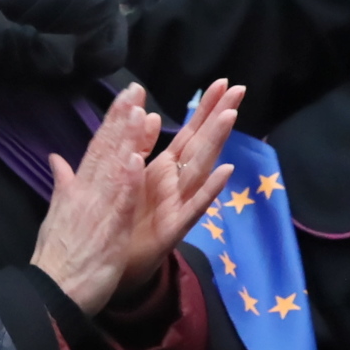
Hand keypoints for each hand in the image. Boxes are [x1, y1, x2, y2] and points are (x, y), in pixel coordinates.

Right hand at [31, 85, 161, 316]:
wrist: (50, 292)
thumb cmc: (57, 257)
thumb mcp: (57, 214)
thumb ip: (63, 183)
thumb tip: (55, 159)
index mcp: (77, 190)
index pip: (96, 148)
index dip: (111, 121)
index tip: (126, 96)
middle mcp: (86, 194)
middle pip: (106, 151)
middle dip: (121, 119)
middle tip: (135, 90)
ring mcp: (96, 211)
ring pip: (115, 171)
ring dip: (128, 142)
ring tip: (140, 114)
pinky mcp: (106, 233)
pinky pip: (119, 205)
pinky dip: (126, 183)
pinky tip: (136, 162)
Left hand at [117, 79, 242, 300]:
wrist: (110, 268)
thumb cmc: (121, 225)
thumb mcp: (125, 180)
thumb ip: (137, 149)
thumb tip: (148, 116)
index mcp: (163, 171)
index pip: (189, 134)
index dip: (204, 109)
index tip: (222, 82)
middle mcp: (176, 184)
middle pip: (202, 144)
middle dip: (218, 115)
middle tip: (239, 87)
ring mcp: (179, 204)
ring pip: (201, 168)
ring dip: (216, 142)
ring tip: (231, 116)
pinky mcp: (175, 228)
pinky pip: (195, 206)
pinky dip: (210, 190)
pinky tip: (226, 172)